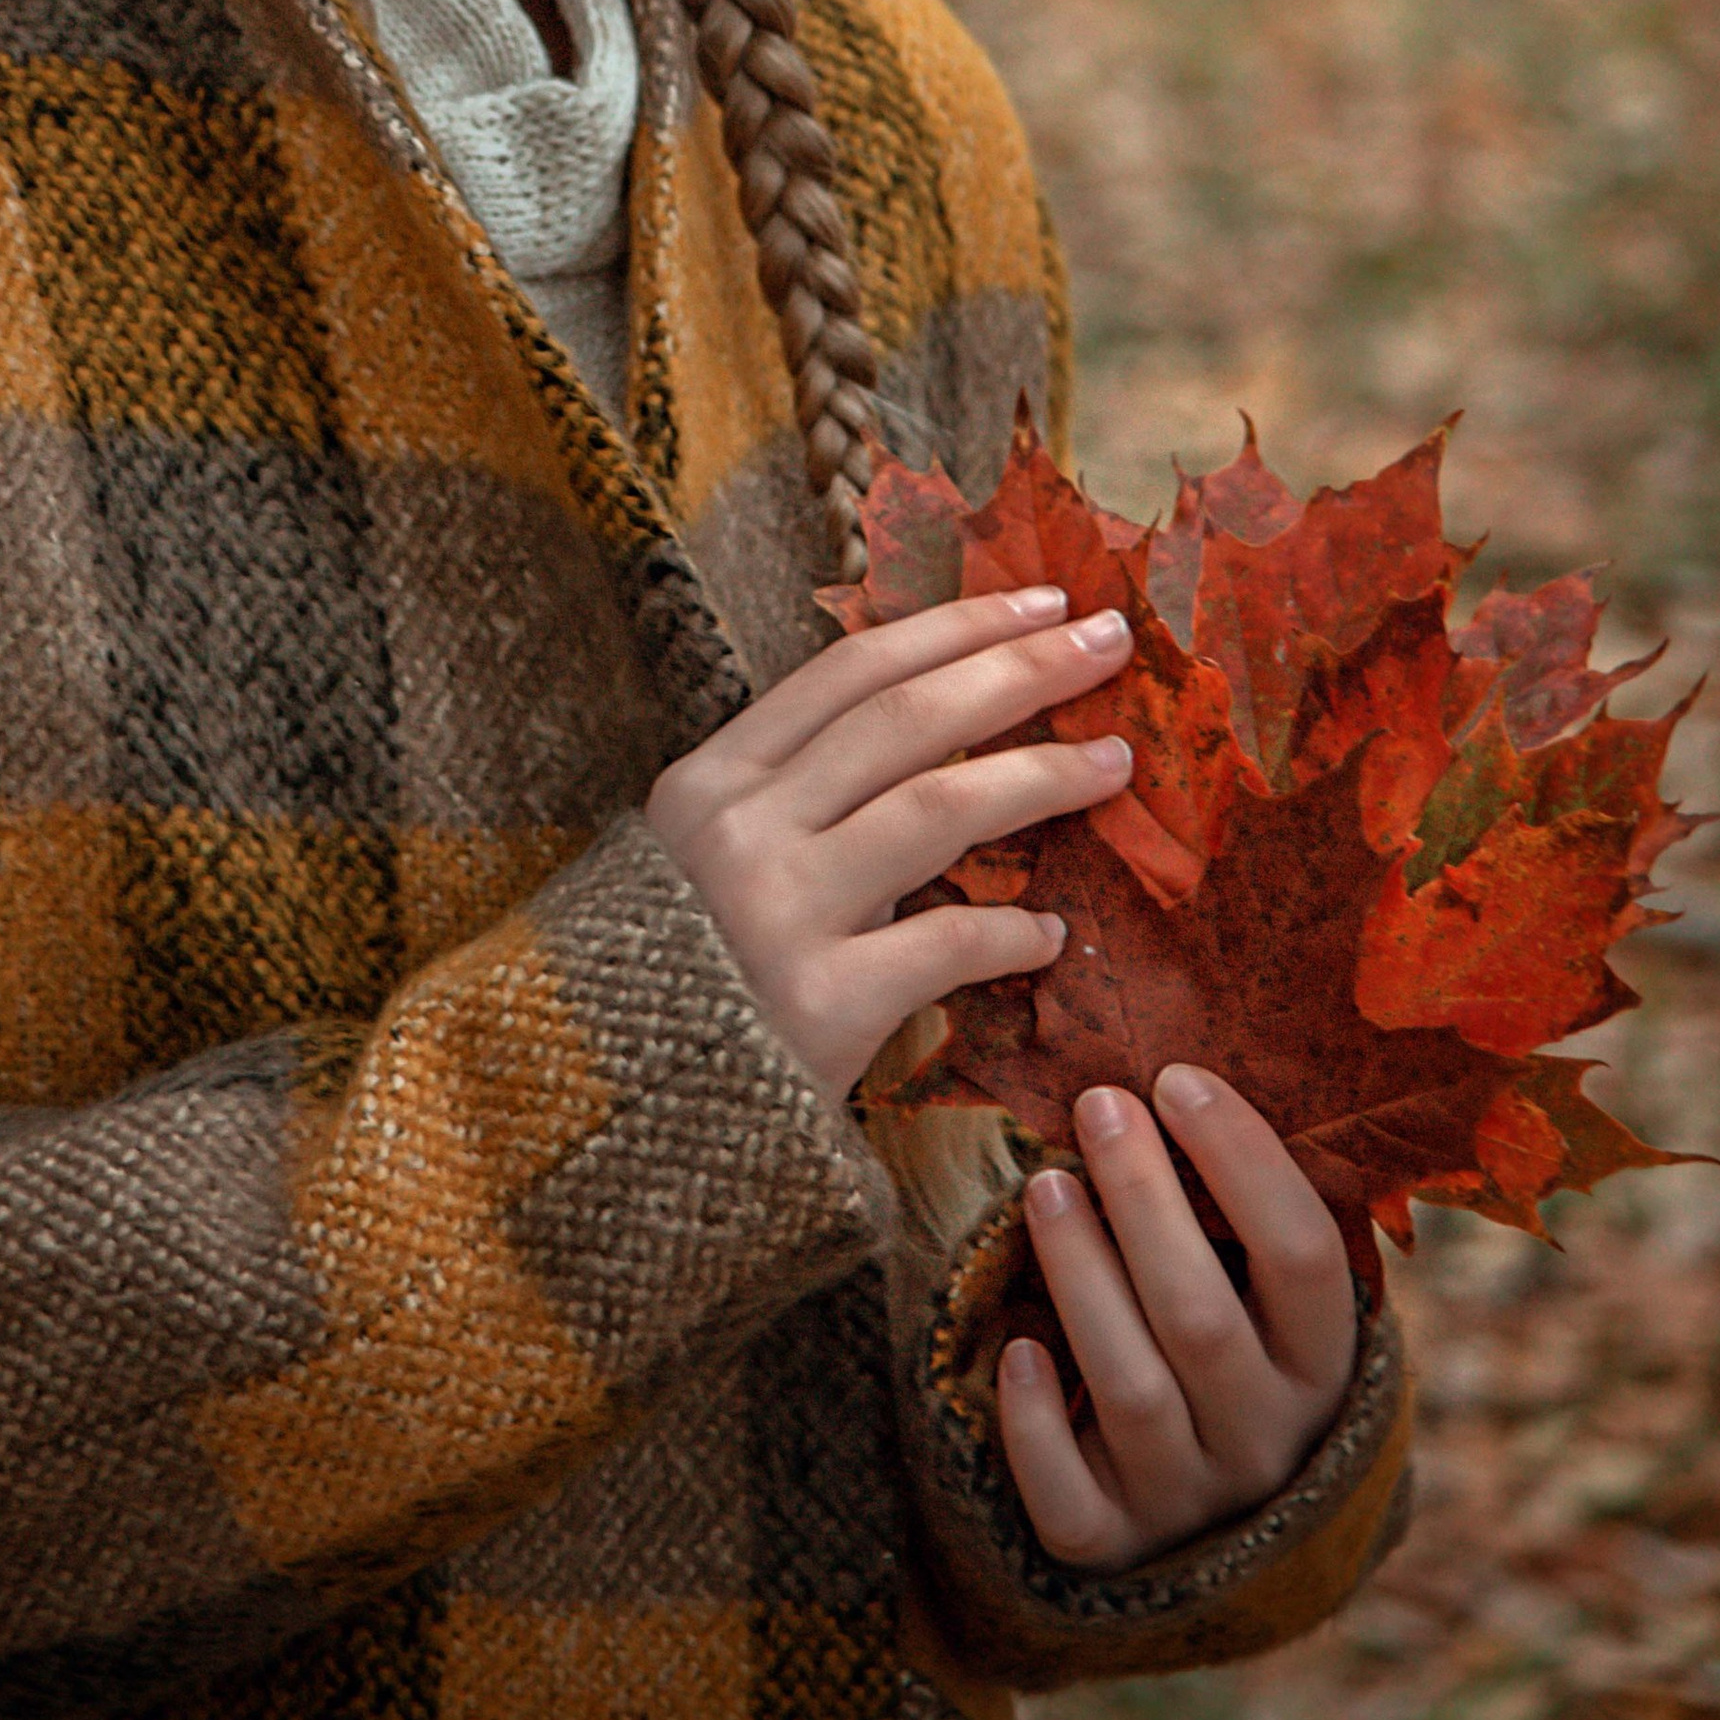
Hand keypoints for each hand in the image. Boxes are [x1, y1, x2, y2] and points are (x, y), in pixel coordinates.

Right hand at [643, 585, 1132, 1108]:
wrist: (603, 1119)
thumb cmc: (671, 985)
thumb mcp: (703, 864)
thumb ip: (792, 802)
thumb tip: (933, 731)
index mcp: (710, 779)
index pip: (849, 670)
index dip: (953, 626)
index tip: (1040, 601)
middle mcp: (739, 827)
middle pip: (907, 718)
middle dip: (1021, 669)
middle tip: (1110, 642)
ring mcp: (776, 912)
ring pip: (940, 807)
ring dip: (1044, 777)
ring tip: (1117, 765)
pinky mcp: (818, 1004)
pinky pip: (948, 942)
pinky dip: (1012, 933)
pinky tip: (1052, 935)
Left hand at [998, 1067, 1356, 1565]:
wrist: (1206, 1532)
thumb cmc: (1229, 1360)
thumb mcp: (1265, 1303)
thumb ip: (1244, 1222)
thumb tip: (1182, 1076)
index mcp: (1323, 1366)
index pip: (1305, 1256)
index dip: (1244, 1161)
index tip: (1177, 1078)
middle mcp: (1266, 1439)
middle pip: (1203, 1316)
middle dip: (1145, 1201)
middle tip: (1097, 1105)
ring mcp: (1188, 1499)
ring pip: (1134, 1390)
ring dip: (1084, 1280)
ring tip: (1044, 1187)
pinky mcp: (1110, 1545)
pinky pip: (1070, 1495)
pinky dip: (1038, 1425)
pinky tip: (1013, 1351)